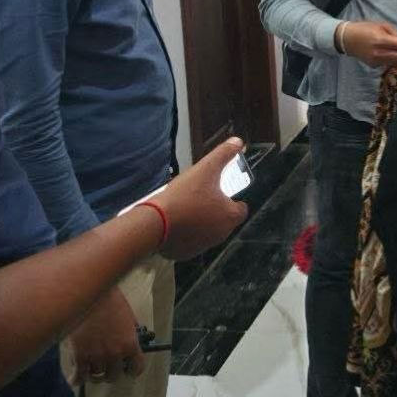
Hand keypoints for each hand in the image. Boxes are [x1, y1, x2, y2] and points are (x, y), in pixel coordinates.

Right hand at [67, 287, 142, 384]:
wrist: (91, 294)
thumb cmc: (111, 302)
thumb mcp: (128, 318)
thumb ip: (130, 334)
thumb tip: (130, 344)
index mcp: (130, 344)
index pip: (136, 368)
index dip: (132, 370)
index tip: (128, 369)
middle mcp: (115, 354)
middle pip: (114, 376)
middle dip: (111, 372)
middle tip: (107, 368)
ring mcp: (97, 356)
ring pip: (96, 376)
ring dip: (95, 374)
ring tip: (92, 369)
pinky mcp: (80, 356)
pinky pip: (79, 376)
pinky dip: (78, 379)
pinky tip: (77, 377)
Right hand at [151, 138, 249, 259]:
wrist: (155, 222)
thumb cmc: (185, 195)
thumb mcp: (206, 168)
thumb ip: (224, 154)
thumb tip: (238, 142)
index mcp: (230, 216)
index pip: (241, 208)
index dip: (233, 199)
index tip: (221, 192)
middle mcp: (221, 235)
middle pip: (224, 220)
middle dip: (215, 210)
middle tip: (200, 197)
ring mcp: (203, 246)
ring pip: (207, 232)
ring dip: (201, 222)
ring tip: (186, 208)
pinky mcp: (185, 254)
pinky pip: (190, 242)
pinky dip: (186, 234)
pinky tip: (175, 222)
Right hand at [339, 21, 396, 66]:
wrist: (346, 39)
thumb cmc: (364, 28)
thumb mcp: (380, 25)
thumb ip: (394, 33)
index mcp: (381, 40)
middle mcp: (379, 53)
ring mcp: (376, 61)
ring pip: (396, 62)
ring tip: (394, 47)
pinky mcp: (373, 66)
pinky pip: (388, 63)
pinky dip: (391, 58)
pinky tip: (385, 52)